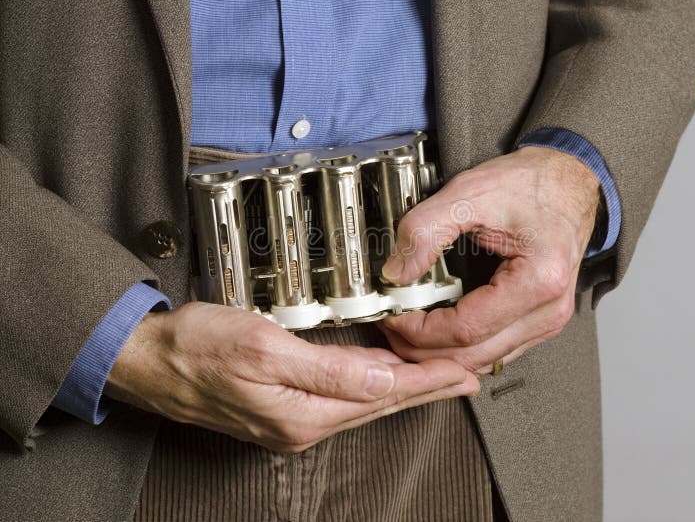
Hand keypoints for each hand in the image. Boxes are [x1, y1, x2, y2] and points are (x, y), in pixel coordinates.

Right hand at [105, 302, 478, 452]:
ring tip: (435, 381)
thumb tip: (382, 379)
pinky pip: (342, 400)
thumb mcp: (265, 348)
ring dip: (403, 390)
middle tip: (465, 378)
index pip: (383, 395)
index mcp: (304, 413)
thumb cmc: (197, 348)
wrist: (150, 360)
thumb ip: (328, 369)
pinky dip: (371, 388)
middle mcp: (302, 425)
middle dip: (427, 390)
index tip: (462, 372)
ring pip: (364, 404)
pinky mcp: (282, 410)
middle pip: (380, 405)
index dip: (428, 381)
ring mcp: (292, 421)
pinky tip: (381, 380)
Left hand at [380, 146, 599, 373]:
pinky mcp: (540, 320)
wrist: (569, 179)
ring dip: (441, 355)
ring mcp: (548, 320)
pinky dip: (462, 348)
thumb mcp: (469, 194)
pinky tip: (438, 331)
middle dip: (423, 351)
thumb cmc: (532, 184)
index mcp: (538, 280)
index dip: (420, 330)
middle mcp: (549, 310)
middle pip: (473, 357)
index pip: (465, 330)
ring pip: (484, 362)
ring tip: (409, 331)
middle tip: (391, 330)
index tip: (394, 316)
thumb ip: (425, 230)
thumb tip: (396, 271)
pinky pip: (495, 350)